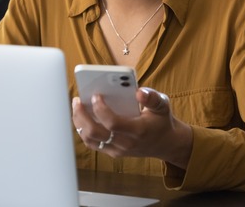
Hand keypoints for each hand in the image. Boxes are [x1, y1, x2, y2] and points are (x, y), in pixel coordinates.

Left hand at [72, 87, 192, 168]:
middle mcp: (126, 143)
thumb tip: (139, 92)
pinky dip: (84, 130)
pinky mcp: (113, 153)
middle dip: (82, 116)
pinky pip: (93, 144)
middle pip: (95, 133)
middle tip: (78, 100)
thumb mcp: (162, 105)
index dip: (100, 109)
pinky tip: (82, 117)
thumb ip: (152, 97)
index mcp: (138, 130)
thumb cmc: (161, 121)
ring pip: (90, 140)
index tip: (95, 95)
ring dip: (80, 123)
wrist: (167, 144)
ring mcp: (118, 150)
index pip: (112, 123)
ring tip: (77, 107)